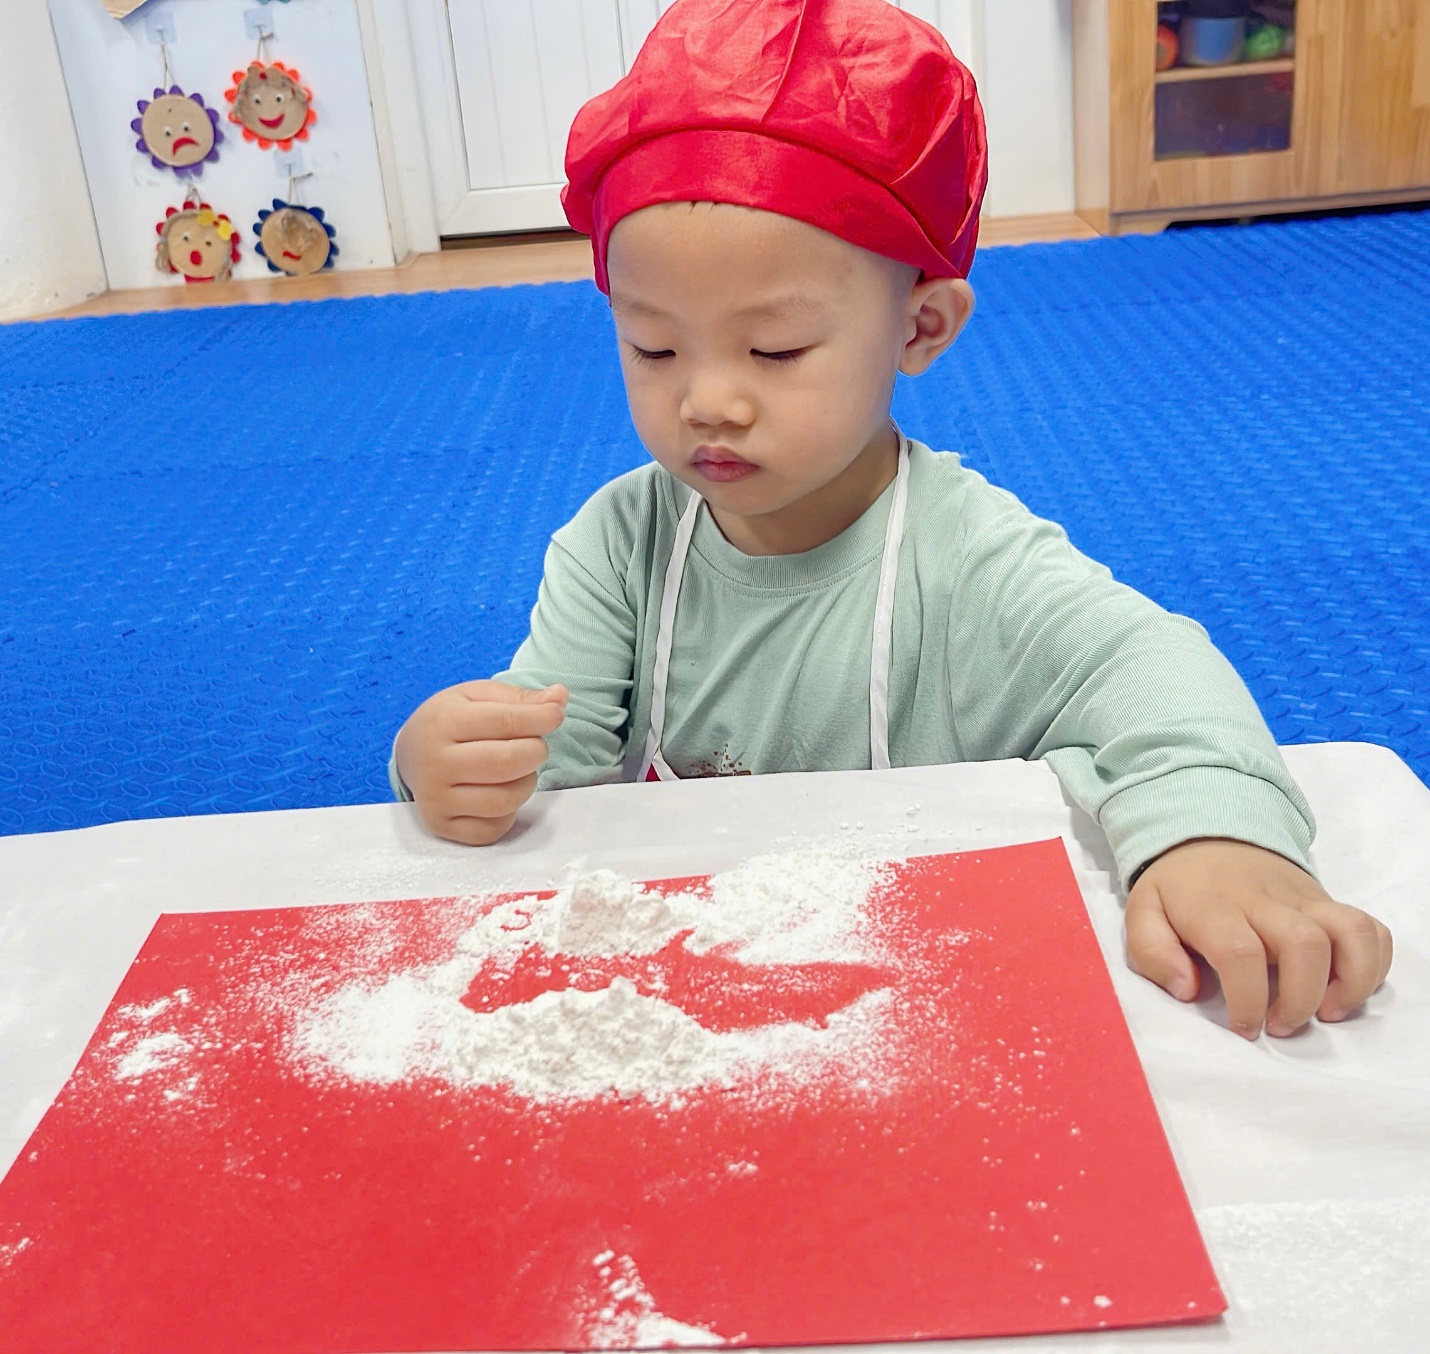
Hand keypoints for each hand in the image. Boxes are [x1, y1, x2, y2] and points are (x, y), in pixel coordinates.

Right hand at [394, 680, 567, 845]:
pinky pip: (492, 829)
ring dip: (526, 784)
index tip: (555, 715)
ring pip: (505, 801)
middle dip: (536, 752)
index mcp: (443, 722)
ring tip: (517, 769)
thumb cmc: (451, 721)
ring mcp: (435, 799)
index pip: (507, 722)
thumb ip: (520, 698)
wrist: (410, 753)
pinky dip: (508, 814)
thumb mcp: (478, 696)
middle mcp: (435, 763)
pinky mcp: (440, 826)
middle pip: (508, 763)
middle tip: (533, 746)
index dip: (543, 718)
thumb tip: (559, 698)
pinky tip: (499, 793)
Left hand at [1124, 838, 1392, 1038]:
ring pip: (1349, 932)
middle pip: (1304, 944)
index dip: (1247, 1000)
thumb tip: (1187, 990)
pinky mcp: (1325, 902)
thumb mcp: (1143, 912)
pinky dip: (1373, 963)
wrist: (1206, 834)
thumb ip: (1152, 952)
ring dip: (1350, 982)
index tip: (1244, 1028)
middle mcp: (1265, 901)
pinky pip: (1369, 927)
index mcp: (1214, 907)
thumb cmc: (1177, 889)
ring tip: (1327, 1011)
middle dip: (1300, 998)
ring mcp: (1302, 899)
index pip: (1240, 953)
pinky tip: (1346, 989)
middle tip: (1281, 1025)